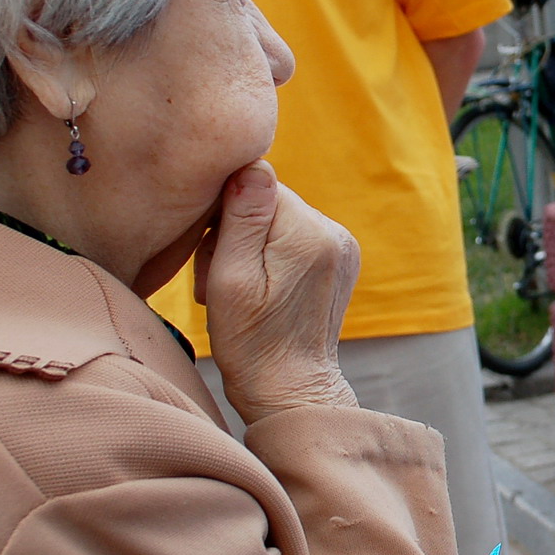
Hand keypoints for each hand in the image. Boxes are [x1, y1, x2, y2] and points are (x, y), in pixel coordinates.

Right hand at [197, 161, 359, 422]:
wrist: (291, 392)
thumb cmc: (251, 342)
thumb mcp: (230, 279)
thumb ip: (241, 216)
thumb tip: (252, 163)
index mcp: (308, 232)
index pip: (254, 184)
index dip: (221, 213)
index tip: (212, 252)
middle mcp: (334, 232)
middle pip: (267, 202)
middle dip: (236, 232)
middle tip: (220, 278)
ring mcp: (343, 247)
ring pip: (279, 220)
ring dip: (252, 246)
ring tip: (240, 290)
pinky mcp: (341, 262)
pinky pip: (295, 239)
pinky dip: (272, 257)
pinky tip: (262, 290)